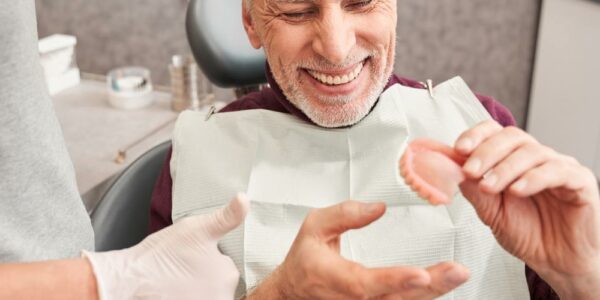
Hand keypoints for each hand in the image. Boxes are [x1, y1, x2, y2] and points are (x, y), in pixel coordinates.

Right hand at [83, 193, 248, 299]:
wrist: (131, 278)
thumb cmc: (164, 253)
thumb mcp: (199, 228)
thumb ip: (227, 217)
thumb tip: (245, 198)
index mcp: (229, 277)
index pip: (227, 265)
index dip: (209, 257)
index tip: (191, 254)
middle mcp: (222, 297)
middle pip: (218, 282)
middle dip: (205, 274)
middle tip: (183, 265)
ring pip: (206, 292)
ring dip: (196, 286)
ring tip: (176, 278)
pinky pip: (195, 297)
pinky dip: (187, 294)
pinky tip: (173, 288)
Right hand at [249, 200, 469, 299]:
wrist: (294, 291)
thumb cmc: (305, 260)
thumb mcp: (314, 227)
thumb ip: (344, 215)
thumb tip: (378, 208)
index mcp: (333, 278)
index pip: (365, 283)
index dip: (394, 280)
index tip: (421, 274)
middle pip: (395, 299)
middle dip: (431, 286)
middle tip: (457, 271)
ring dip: (434, 291)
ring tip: (457, 273)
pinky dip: (425, 295)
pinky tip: (443, 283)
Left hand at [455, 120, 599, 299]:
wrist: (556, 262)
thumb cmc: (526, 234)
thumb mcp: (491, 213)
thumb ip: (474, 190)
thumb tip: (452, 169)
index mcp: (512, 159)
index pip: (494, 132)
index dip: (476, 136)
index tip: (459, 149)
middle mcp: (536, 158)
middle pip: (511, 137)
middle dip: (486, 152)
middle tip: (470, 171)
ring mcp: (559, 167)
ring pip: (532, 152)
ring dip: (505, 168)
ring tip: (489, 187)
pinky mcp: (580, 182)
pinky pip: (558, 171)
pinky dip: (534, 178)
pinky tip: (517, 190)